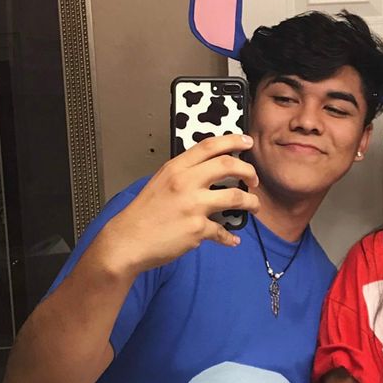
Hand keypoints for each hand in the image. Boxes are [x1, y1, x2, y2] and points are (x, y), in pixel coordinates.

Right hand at [99, 134, 259, 273]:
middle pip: (228, 165)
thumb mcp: (160, 182)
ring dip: (251, 203)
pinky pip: (223, 232)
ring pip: (235, 197)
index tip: (247, 142)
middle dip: (249, 171)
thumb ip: (183, 174)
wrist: (128, 241)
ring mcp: (193, 206)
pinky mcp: (197, 229)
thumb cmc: (143, 214)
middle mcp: (186, 183)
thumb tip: (207, 172)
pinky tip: (232, 240)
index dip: (232, 141)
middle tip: (254, 179)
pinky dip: (230, 238)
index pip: (209, 146)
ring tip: (253, 207)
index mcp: (176, 169)